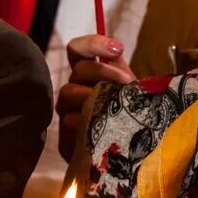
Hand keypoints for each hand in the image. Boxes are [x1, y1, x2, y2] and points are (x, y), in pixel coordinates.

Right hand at [57, 34, 134, 161]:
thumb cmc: (130, 116)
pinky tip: (104, 129)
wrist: (127, 153)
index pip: (77, 49)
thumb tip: (116, 50)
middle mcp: (73, 89)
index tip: (118, 49)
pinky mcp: (65, 139)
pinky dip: (88, 122)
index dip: (92, 44)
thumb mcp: (132, 90)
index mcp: (87, 74)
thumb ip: (121, 70)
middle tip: (126, 83)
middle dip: (103, 72)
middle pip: (78, 70)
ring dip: (95, 96)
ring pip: (68, 94)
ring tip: (117, 108)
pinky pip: (69, 123)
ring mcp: (66, 113)